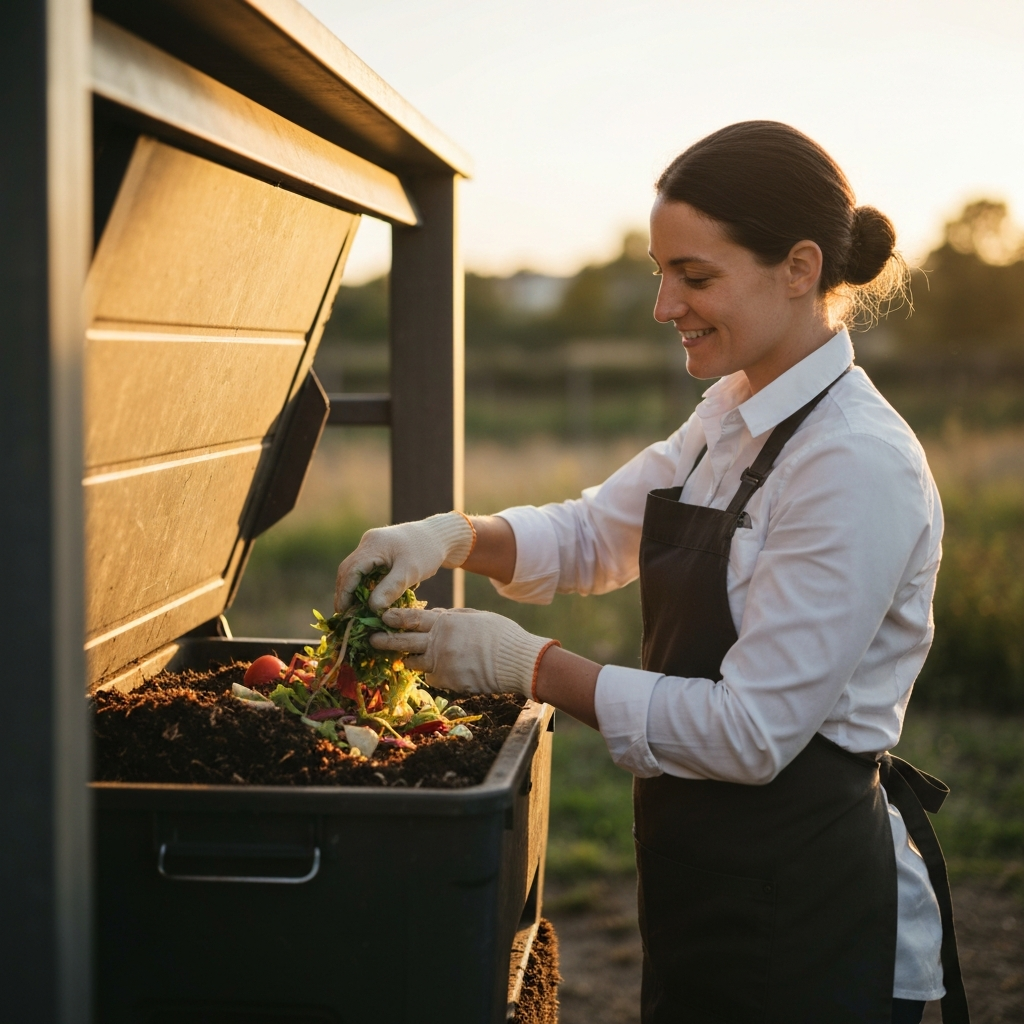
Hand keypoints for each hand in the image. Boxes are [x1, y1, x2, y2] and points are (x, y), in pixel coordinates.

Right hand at [334, 512, 474, 611]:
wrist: (441, 536)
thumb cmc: (427, 552)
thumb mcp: (410, 572)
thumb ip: (390, 588)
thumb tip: (372, 608)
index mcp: (373, 545)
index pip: (351, 571)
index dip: (344, 593)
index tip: (343, 612)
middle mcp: (369, 543)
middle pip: (348, 570)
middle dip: (345, 592)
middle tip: (345, 614)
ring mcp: (373, 545)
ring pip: (356, 570)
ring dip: (353, 589)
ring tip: (353, 610)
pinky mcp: (380, 551)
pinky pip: (366, 569)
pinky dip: (364, 583)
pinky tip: (367, 598)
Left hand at [369, 607, 558, 697]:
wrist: (516, 661)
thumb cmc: (501, 635)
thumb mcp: (476, 617)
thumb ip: (453, 617)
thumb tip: (437, 616)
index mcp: (446, 622)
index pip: (413, 618)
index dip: (395, 617)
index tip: (382, 616)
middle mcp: (439, 642)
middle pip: (404, 641)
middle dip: (385, 640)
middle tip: (372, 640)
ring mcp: (441, 663)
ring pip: (414, 662)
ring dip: (408, 660)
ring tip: (403, 659)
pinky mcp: (448, 682)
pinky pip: (432, 678)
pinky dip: (434, 674)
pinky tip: (443, 672)